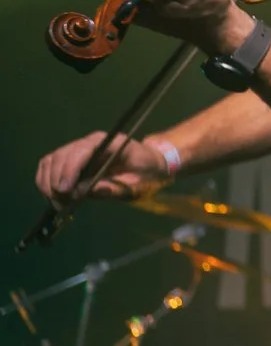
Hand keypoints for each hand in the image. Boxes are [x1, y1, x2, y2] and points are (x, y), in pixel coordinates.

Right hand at [36, 130, 171, 204]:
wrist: (149, 167)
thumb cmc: (146, 174)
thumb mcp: (136, 184)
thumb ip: (111, 188)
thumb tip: (81, 191)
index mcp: (110, 143)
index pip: (81, 150)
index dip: (69, 169)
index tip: (65, 190)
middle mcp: (91, 142)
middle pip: (61, 155)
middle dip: (56, 180)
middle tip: (62, 203)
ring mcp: (80, 149)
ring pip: (51, 161)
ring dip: (48, 183)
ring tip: (59, 203)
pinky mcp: (72, 159)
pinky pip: (50, 166)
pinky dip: (46, 182)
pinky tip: (55, 197)